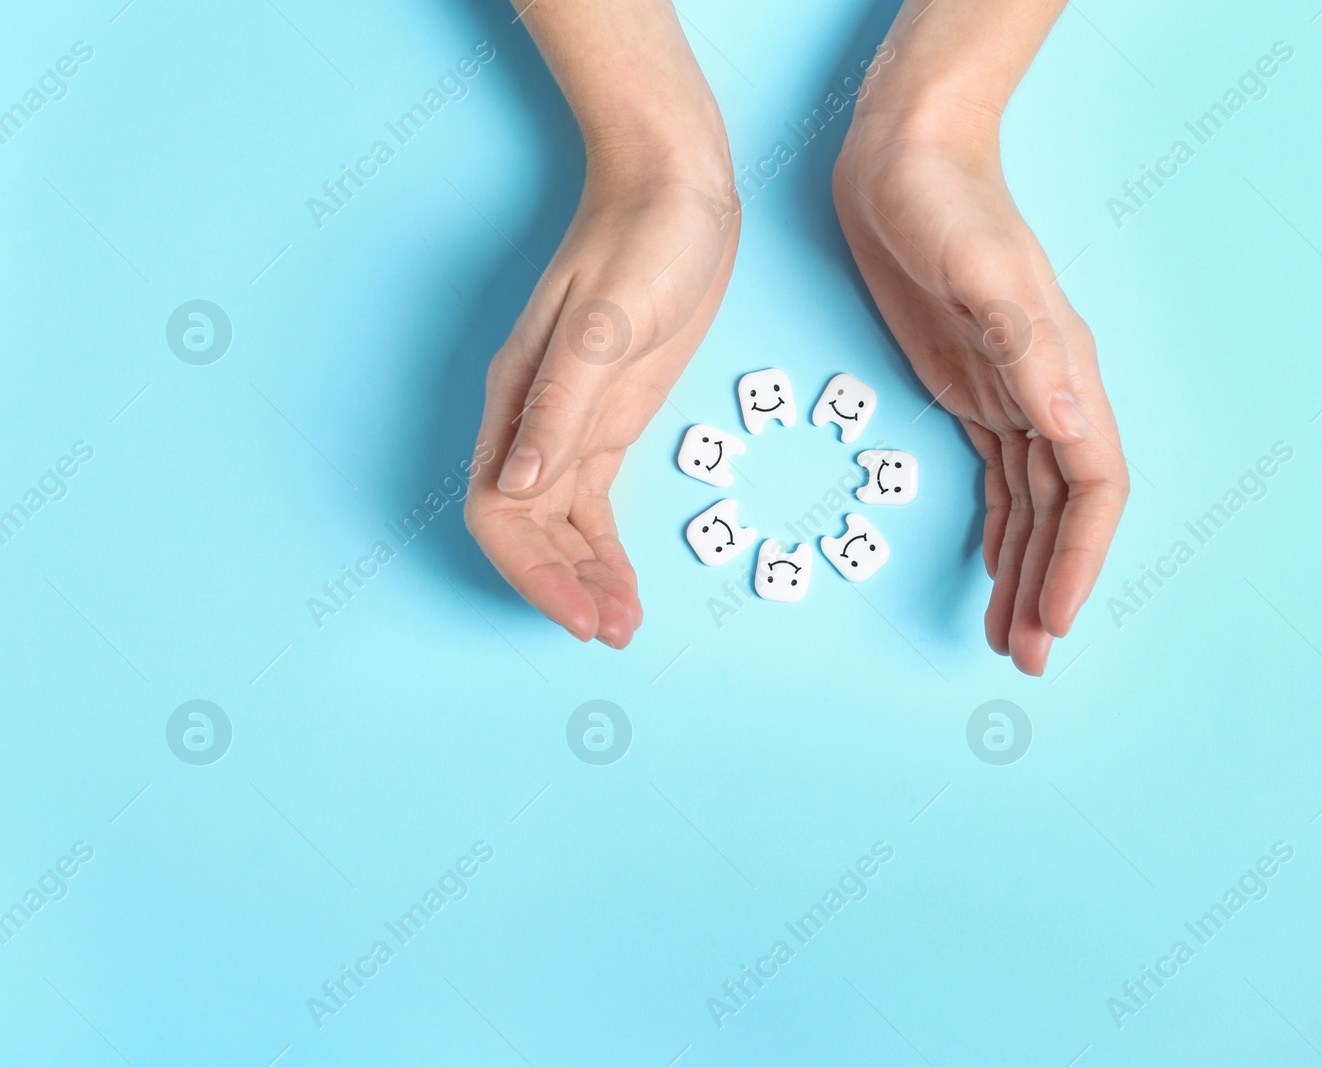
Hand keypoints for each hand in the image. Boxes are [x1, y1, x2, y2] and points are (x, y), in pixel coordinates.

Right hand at [466, 0, 737, 649]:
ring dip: (584, 578)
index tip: (579, 615)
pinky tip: (625, 580)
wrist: (676, 188)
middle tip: (613, 632)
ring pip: (560, 525)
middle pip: (527, 531)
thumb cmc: (641, 241)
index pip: (500, 511)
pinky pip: (592, 503)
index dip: (532, 572)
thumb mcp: (607, 325)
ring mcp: (571, 421)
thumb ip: (561, 406)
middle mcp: (534, 419)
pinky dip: (604, 547)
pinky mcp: (610, 418)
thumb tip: (517, 487)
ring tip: (623, 624)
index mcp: (519, 397)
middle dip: (562, 587)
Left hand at [834, 111, 1127, 674]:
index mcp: (1062, 371)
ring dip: (1025, 573)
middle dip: (1049, 588)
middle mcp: (1048, 392)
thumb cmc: (944, 201)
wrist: (905, 155)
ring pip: (1032, 507)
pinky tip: (992, 569)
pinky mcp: (972, 388)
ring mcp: (1012, 392)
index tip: (1055, 620)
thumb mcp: (981, 271)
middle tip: (1022, 659)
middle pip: (1063, 513)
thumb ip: (1027, 353)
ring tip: (1005, 637)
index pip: (1093, 486)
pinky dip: (1000, 531)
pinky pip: (1001, 479)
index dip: (1081, 557)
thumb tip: (1073, 432)